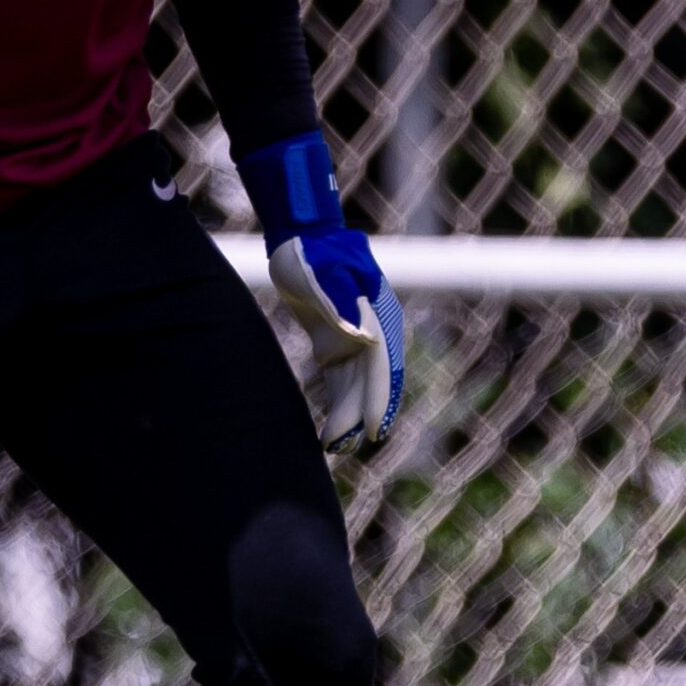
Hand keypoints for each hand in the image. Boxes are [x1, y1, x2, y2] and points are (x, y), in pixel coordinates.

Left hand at [236, 132, 405, 456]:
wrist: (304, 237)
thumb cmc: (314, 253)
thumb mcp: (324, 273)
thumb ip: (339, 302)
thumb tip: (361, 338)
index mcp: (378, 317)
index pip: (382, 367)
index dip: (380, 401)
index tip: (374, 430)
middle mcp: (373, 334)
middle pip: (371, 384)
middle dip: (361, 417)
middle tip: (345, 447)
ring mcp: (356, 342)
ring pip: (357, 389)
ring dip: (349, 418)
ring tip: (336, 448)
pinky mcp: (337, 346)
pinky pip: (343, 384)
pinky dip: (339, 407)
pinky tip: (331, 432)